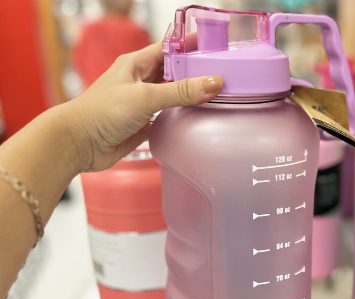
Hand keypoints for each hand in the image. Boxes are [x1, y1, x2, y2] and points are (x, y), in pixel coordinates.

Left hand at [64, 42, 222, 172]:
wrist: (78, 144)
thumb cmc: (99, 113)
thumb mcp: (145, 97)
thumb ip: (180, 91)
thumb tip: (212, 82)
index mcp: (136, 64)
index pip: (169, 47)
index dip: (190, 45)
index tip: (214, 45)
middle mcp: (139, 81)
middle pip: (174, 71)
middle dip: (195, 70)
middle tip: (221, 72)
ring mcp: (142, 103)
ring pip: (173, 94)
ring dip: (190, 94)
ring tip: (215, 94)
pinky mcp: (143, 124)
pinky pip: (168, 117)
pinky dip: (182, 117)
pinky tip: (196, 119)